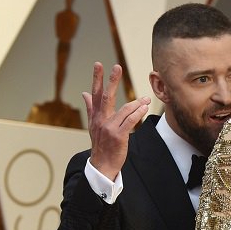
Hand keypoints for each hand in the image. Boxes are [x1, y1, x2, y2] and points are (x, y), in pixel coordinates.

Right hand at [83, 62, 150, 180]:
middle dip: (111, 81)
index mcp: (95, 116)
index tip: (99, 64)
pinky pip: (130, 121)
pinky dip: (137, 113)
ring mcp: (109, 128)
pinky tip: (144, 108)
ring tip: (146, 99)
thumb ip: (91, 108)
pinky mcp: (118, 136)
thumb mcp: (94, 126)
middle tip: (117, 67)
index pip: (95, 93)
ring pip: (123, 110)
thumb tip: (84, 93)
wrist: (102, 165)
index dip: (97, 79)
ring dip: (136, 103)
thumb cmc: (101, 144)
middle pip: (106, 97)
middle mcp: (100, 120)